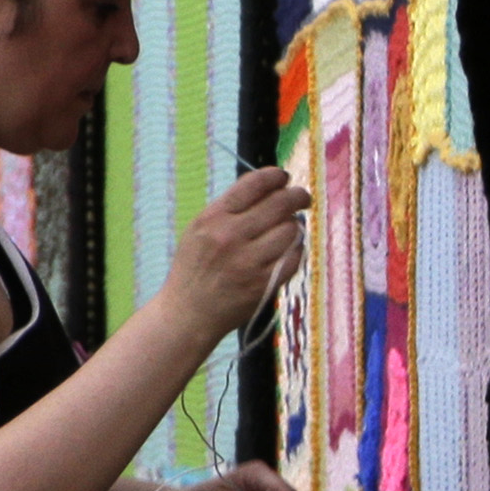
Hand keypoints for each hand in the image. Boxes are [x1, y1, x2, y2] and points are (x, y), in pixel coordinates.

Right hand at [159, 165, 308, 337]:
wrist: (188, 314)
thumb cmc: (196, 268)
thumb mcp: (199, 229)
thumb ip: (230, 207)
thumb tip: (268, 183)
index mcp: (212, 218)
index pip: (254, 184)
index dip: (275, 176)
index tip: (283, 178)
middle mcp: (229, 237)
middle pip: (280, 203)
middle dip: (297, 196)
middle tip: (302, 197)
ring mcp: (247, 262)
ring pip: (291, 229)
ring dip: (295, 226)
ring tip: (289, 228)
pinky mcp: (262, 284)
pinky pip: (295, 257)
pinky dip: (296, 250)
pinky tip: (289, 249)